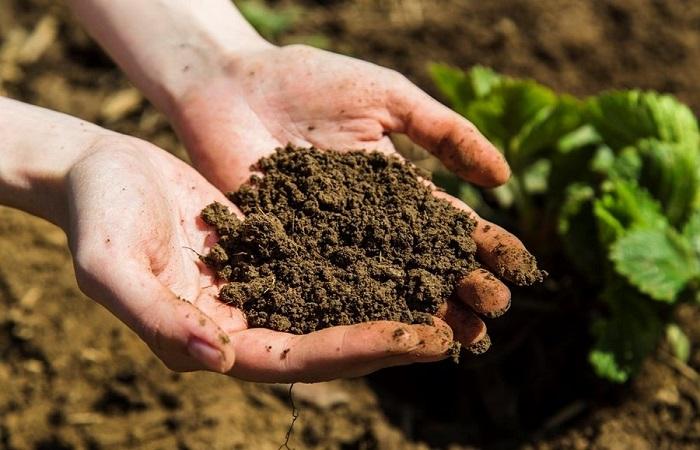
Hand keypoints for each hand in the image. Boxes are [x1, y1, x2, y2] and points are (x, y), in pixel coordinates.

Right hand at [65, 136, 455, 381]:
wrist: (102, 170)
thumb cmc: (97, 216)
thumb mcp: (110, 266)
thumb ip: (157, 317)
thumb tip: (217, 359)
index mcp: (217, 339)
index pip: (300, 359)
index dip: (362, 350)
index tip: (425, 339)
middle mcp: (248, 322)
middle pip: (334, 341)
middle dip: (398, 336)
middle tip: (464, 326)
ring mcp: (264, 288)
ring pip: (341, 303)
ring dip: (397, 301)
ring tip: (456, 294)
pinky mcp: (274, 252)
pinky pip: (331, 261)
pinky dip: (372, 260)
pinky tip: (413, 250)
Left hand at [171, 45, 539, 350]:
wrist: (232, 83)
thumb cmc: (310, 81)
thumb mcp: (387, 98)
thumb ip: (443, 132)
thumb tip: (503, 178)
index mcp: (394, 189)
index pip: (447, 225)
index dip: (483, 248)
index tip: (519, 272)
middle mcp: (366, 226)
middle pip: (420, 265)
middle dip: (460, 290)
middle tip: (494, 318)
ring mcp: (327, 244)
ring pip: (381, 286)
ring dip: (420, 312)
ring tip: (459, 338)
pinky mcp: (284, 255)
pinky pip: (323, 288)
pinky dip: (356, 312)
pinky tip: (386, 334)